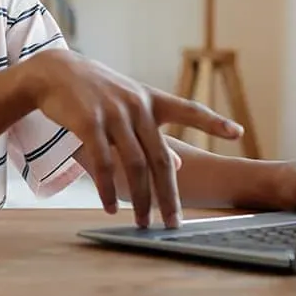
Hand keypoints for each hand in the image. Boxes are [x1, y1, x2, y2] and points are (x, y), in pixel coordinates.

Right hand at [21, 50, 241, 228]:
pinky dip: (108, 188)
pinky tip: (110, 206)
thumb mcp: (130, 106)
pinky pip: (104, 162)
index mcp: (151, 100)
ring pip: (135, 165)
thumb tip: (180, 165)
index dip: (214, 122)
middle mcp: (138, 105)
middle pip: (161, 158)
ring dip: (140, 199)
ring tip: (142, 222)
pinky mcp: (90, 121)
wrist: (56, 72)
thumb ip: (154, 134)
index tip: (238, 133)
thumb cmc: (97, 92)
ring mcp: (114, 113)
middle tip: (174, 223)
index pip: (189, 109)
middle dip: (168, 195)